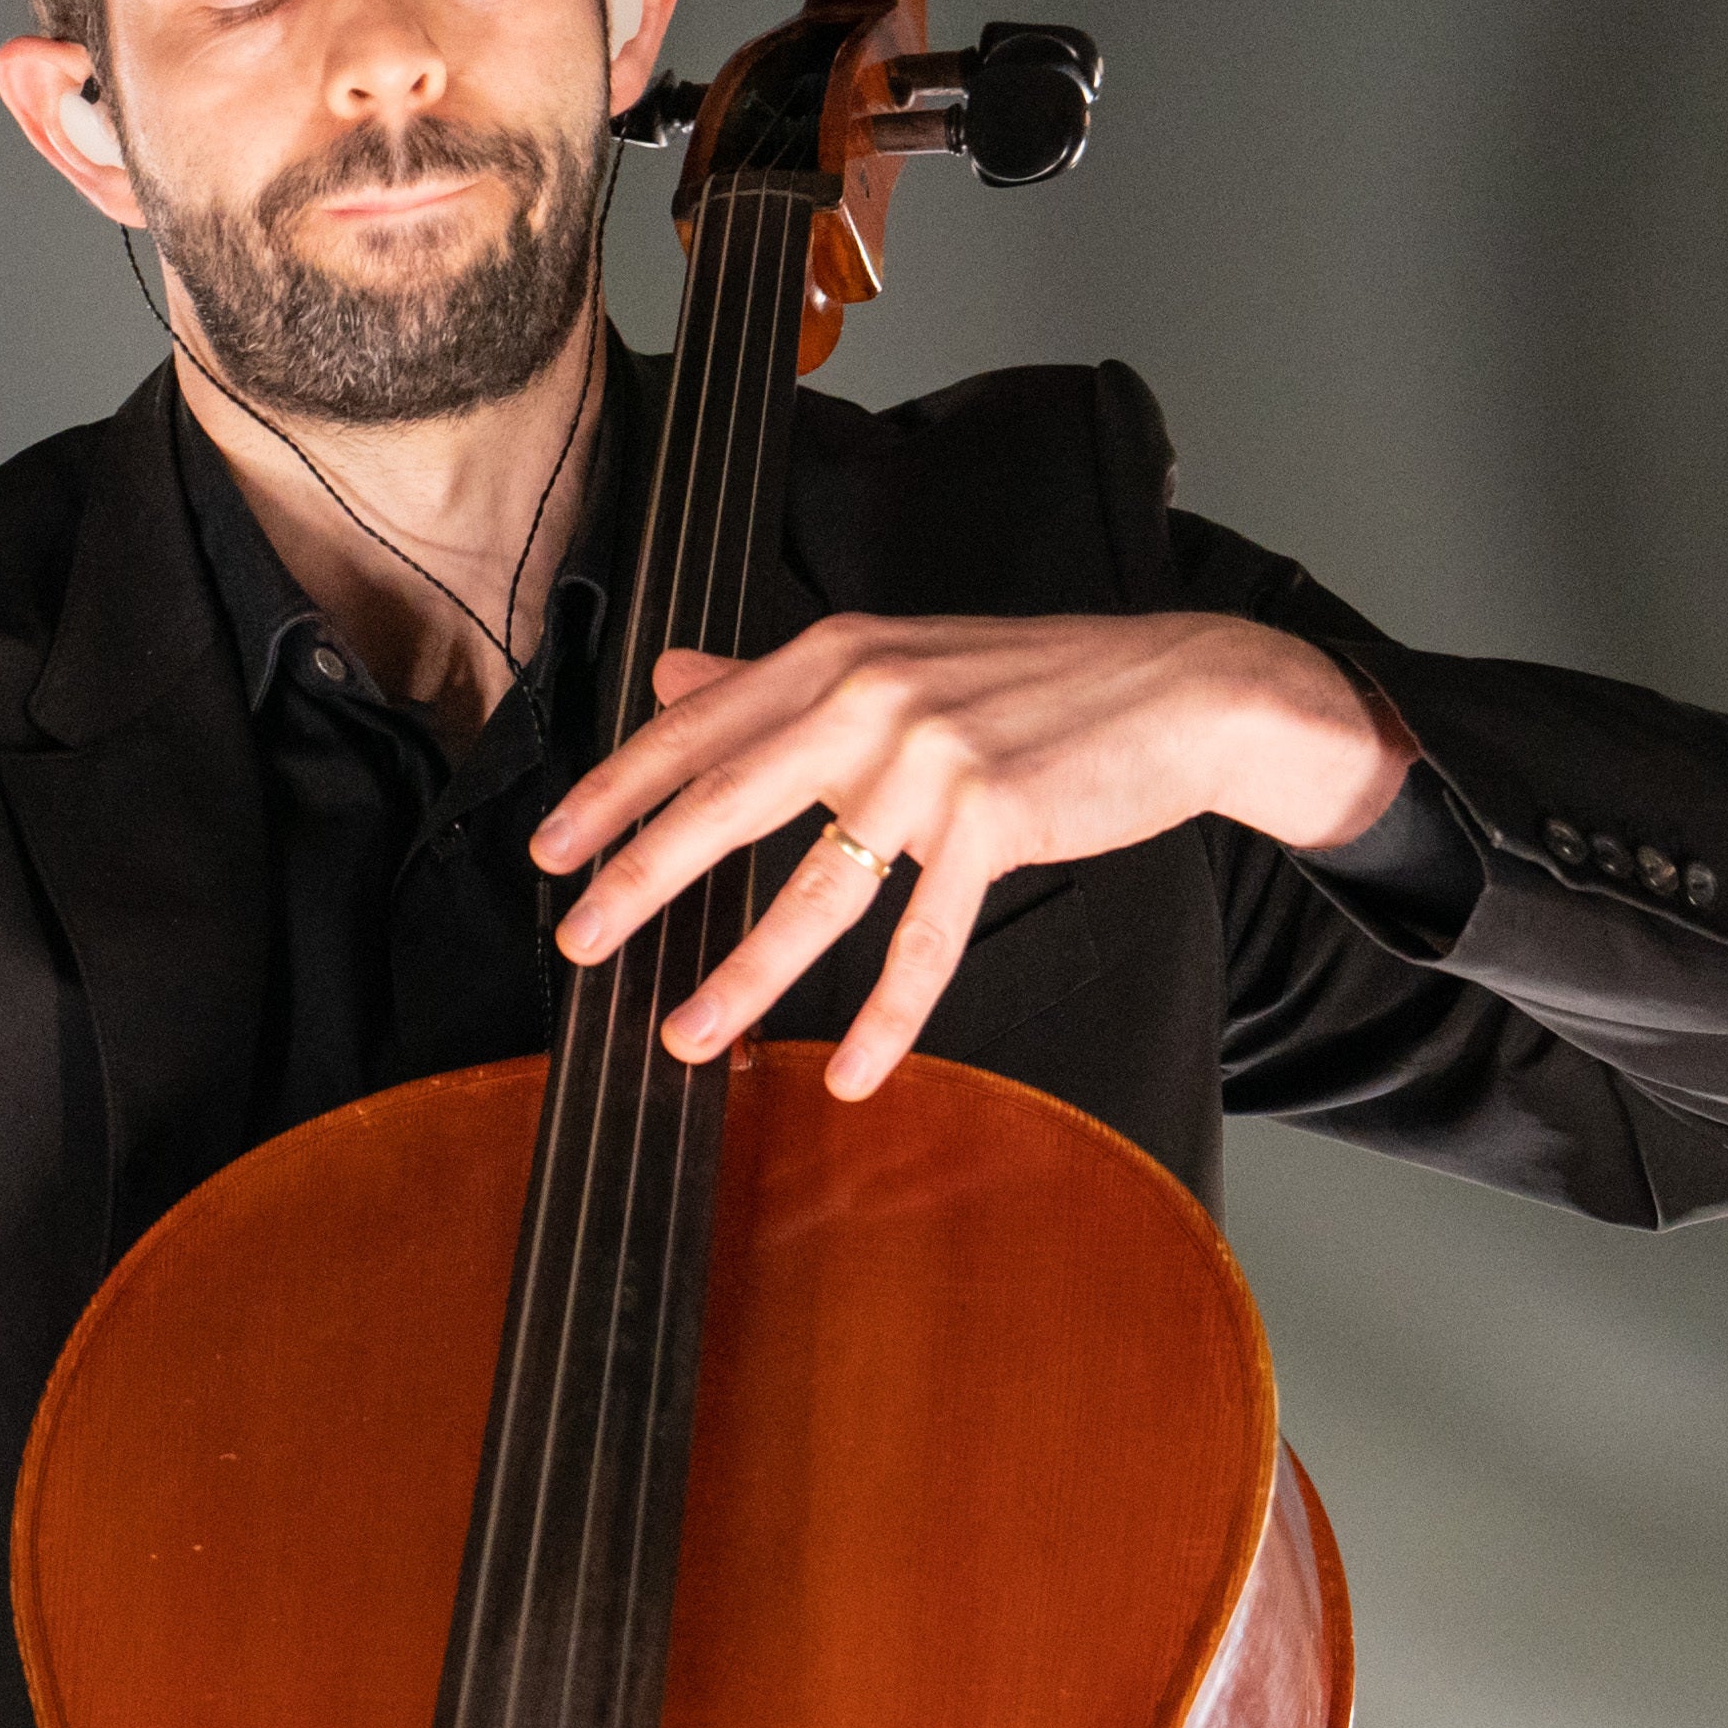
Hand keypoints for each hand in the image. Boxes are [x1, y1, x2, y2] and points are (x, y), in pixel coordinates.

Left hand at [530, 614, 1412, 1096]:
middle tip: (578, 941)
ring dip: (745, 975)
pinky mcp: (998, 820)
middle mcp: (873, 697)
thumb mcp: (895, 659)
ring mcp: (936, 760)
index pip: (697, 729)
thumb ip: (777, 677)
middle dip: (641, 880)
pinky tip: (847, 1070)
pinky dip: (885, 1018)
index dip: (615, 791)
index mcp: (837, 656)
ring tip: (686, 1034)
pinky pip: (924, 940)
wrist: (1176, 688)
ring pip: (817, 889)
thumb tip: (671, 679)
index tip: (552, 847)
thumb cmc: (1032, 683)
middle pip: (728, 803)